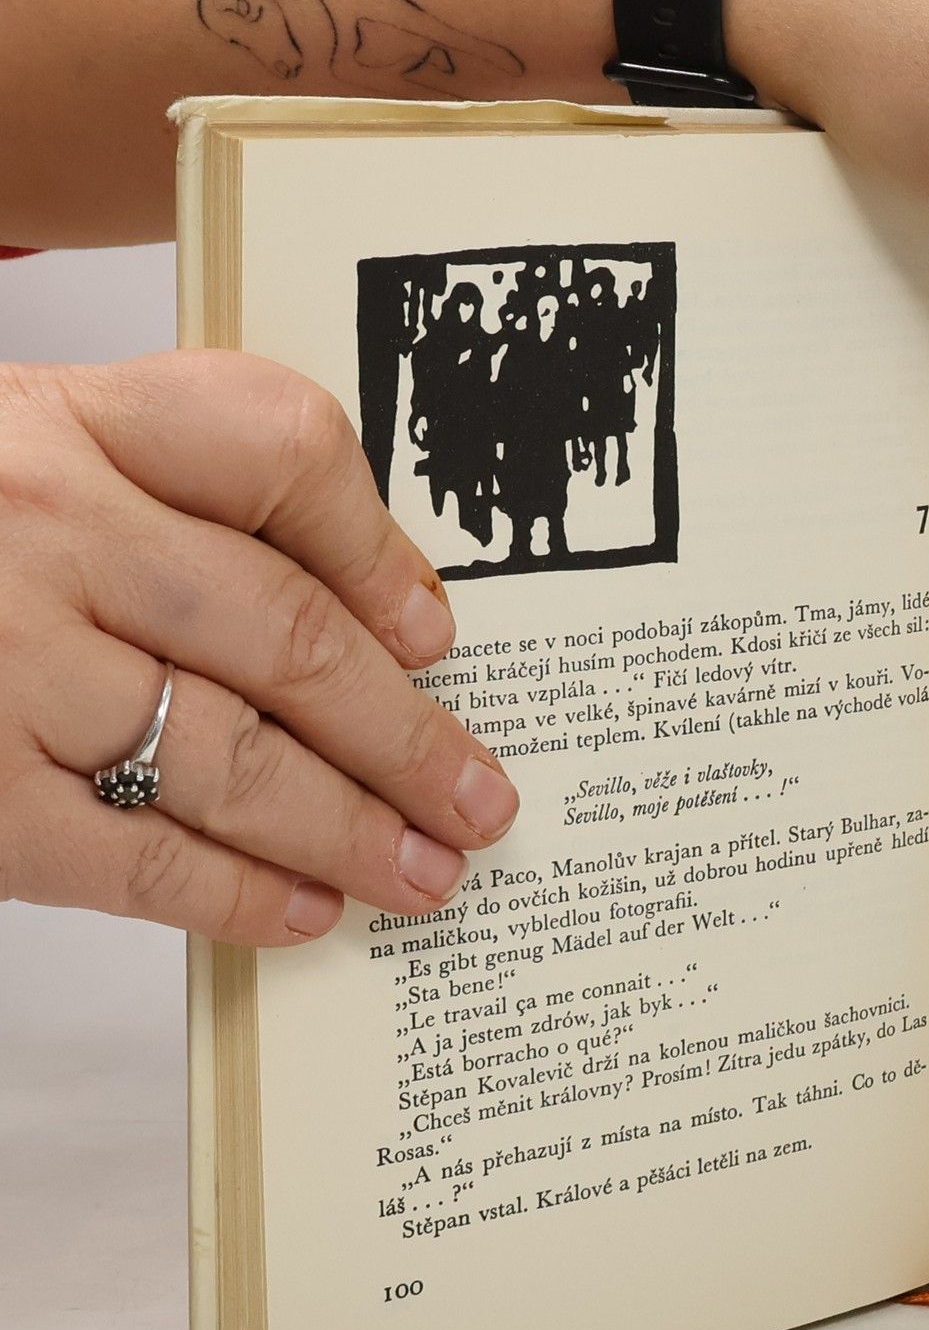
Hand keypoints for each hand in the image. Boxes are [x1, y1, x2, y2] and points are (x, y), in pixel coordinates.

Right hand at [0, 352, 517, 945]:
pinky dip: (234, 892)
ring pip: (228, 753)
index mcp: (76, 417)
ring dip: (350, 828)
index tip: (439, 634)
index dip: (381, 553)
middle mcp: (43, 524)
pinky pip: (132, 850)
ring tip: (429, 871)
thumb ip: (183, 497)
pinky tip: (307, 911)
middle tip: (483, 799)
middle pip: (284, 633)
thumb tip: (382, 621)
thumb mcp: (41, 453)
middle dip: (406, 735)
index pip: (277, 448)